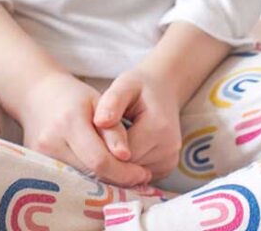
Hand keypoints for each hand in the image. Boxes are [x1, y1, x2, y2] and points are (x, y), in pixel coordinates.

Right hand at [17, 68, 152, 187]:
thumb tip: (127, 157)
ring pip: (80, 182)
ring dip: (103, 183)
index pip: (100, 161)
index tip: (144, 174)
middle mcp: (51, 142)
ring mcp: (40, 157)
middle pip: (90, 175)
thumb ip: (114, 130)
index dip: (125, 173)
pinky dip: (86, 180)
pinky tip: (100, 175)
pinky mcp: (36, 165)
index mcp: (69, 122)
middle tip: (137, 178)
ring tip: (121, 176)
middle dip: (117, 180)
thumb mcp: (99, 103)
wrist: (37, 94)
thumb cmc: (73, 96)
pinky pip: (68, 180)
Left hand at [92, 66, 182, 182]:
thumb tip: (100, 123)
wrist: (164, 88)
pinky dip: (128, 166)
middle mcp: (168, 149)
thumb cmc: (140, 86)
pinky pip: (140, 174)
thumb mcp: (124, 85)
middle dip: (109, 157)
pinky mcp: (168, 167)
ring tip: (109, 142)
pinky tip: (121, 149)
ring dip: (118, 164)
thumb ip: (111, 103)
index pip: (121, 155)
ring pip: (133, 174)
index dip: (101, 148)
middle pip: (127, 167)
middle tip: (95, 140)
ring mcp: (170, 160)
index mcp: (158, 128)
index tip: (90, 136)